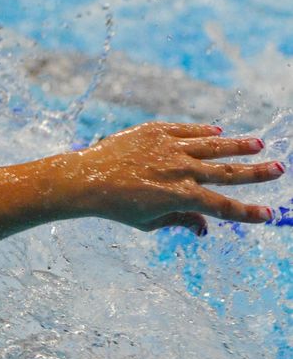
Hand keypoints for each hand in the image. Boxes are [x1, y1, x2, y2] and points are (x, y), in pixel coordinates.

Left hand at [68, 122, 283, 234]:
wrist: (84, 179)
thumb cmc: (115, 206)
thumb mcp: (148, 223)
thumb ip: (180, 221)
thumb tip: (205, 227)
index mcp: (179, 197)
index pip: (222, 206)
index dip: (246, 212)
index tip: (268, 215)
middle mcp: (179, 171)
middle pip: (227, 172)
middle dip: (256, 172)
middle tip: (279, 168)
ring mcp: (169, 149)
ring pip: (212, 146)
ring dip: (237, 145)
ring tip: (258, 144)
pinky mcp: (155, 132)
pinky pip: (186, 131)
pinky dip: (202, 131)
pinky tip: (218, 131)